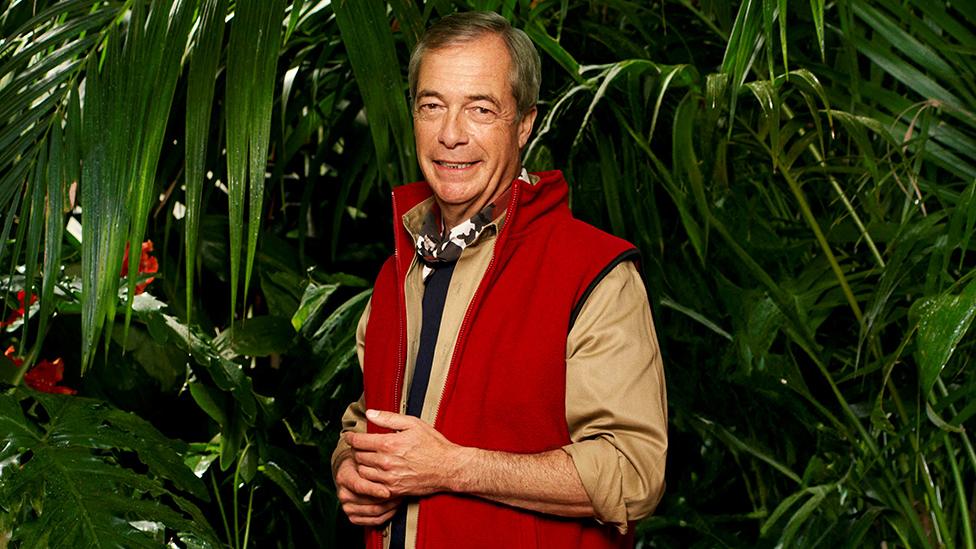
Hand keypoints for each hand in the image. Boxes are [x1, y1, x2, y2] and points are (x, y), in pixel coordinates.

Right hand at [334, 449, 401, 525]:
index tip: (387, 491)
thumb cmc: (361, 459)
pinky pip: (374, 520)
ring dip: (390, 506)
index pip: (359, 485)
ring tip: (400, 496)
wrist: (352, 471)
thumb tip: (382, 444)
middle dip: (388, 498)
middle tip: (401, 491)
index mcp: (344, 476)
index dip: (374, 489)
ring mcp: (348, 506)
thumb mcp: (362, 451)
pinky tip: (395, 506)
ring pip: (374, 511)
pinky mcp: (354, 516)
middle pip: (369, 502)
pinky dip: (387, 514)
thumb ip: (370, 447)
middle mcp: (343, 493)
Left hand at [345, 409, 469, 497]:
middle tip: (361, 446)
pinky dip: (369, 479)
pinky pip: (371, 486)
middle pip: (358, 456)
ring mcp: (389, 478)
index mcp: (389, 443)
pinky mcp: (393, 490)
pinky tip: (375, 472)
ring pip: (362, 472)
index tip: (349, 436)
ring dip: (362, 464)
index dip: (351, 438)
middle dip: (357, 450)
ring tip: (367, 459)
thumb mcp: (413, 424)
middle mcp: (386, 462)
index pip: (359, 441)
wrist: (448, 468)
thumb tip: (370, 413)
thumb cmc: (433, 444)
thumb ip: (388, 418)